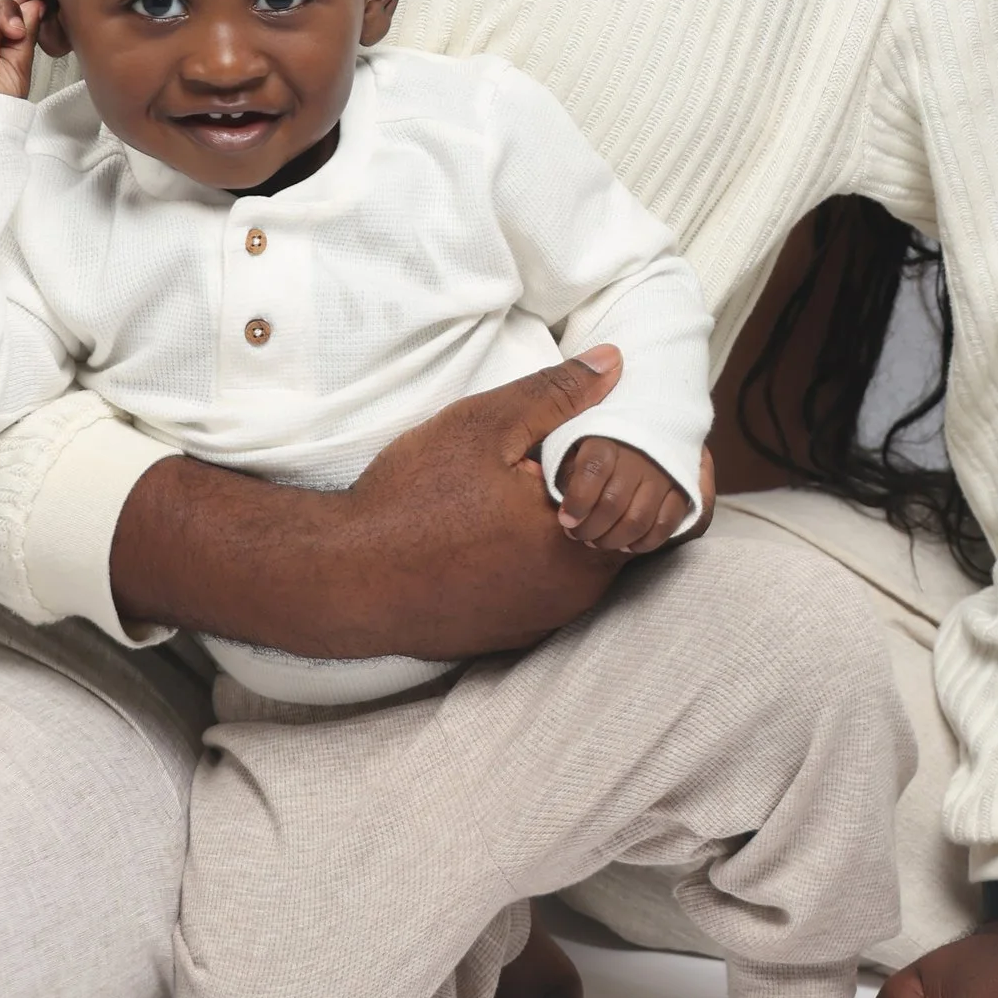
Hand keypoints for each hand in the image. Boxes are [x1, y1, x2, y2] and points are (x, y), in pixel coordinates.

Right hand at [111, 348, 644, 661]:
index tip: (626, 434)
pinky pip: (548, 587)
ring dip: (576, 523)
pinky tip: (506, 523)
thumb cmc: (412, 500)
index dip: (646, 465)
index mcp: (581, 549)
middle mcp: (572, 597)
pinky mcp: (509, 633)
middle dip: (612, 492)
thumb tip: (616, 363)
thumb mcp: (486, 426)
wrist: (343, 576)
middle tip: (578, 450)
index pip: (654, 508)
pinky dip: (543, 554)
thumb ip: (558, 394)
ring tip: (540, 481)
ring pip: (585, 563)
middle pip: (622, 536)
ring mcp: (541, 621)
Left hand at [551, 434, 689, 555]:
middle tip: (579, 535)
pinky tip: (628, 544)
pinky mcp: (683, 489)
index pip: (592, 470)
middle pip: (613, 502)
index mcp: (605, 437)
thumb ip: (559, 450)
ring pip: (638, 519)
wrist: (652, 416)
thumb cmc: (595, 436)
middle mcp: (637, 454)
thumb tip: (543, 464)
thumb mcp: (566, 434)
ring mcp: (663, 472)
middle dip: (591, 528)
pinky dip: (646, 541)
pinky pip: (668, 523)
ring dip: (614, 539)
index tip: (566, 519)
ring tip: (599, 541)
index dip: (577, 502)